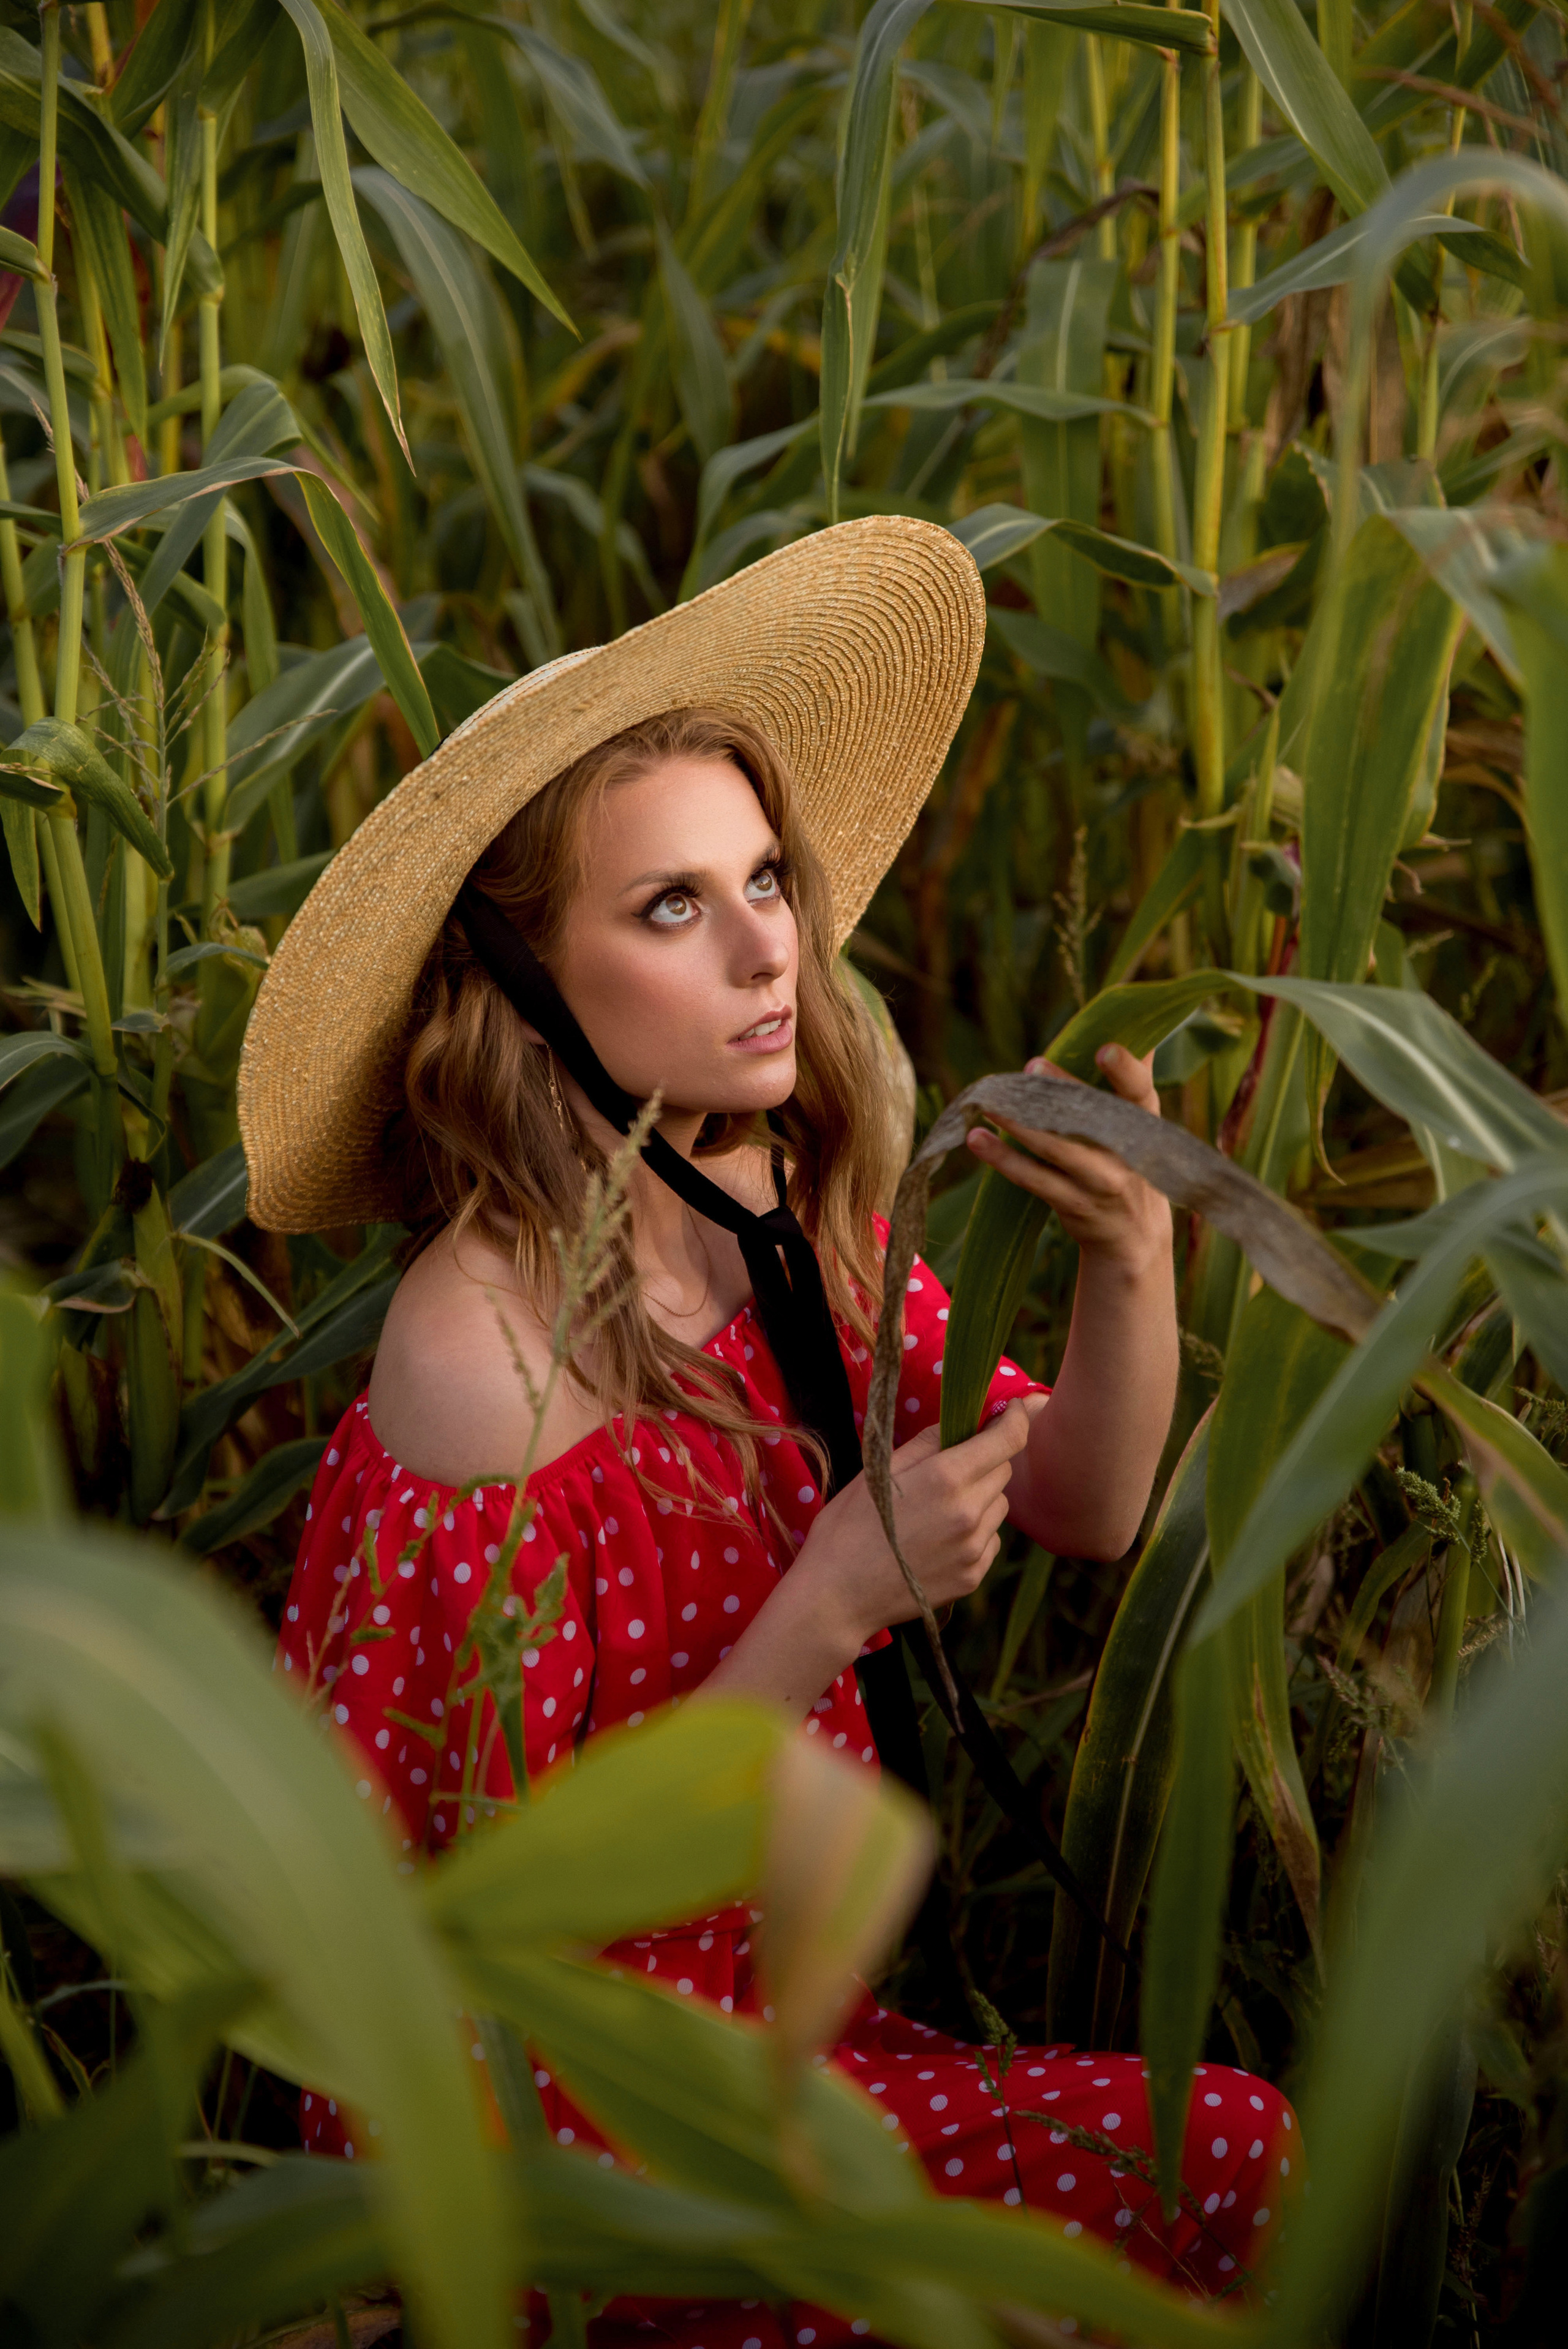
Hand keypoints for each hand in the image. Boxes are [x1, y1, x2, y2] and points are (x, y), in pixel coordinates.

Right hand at [791, 1396, 1046, 1658]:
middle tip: (949, 1468)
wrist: (836, 1596)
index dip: (1016, 1418)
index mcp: (945, 1477)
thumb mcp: (878, 1470)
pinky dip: (975, 1532)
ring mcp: (974, 1549)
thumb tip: (959, 1423)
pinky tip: (939, 1539)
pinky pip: (991, 1540)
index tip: (1013, 1410)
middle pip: (1003, 1471)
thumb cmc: (847, 1526)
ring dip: (981, 1498)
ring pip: (999, 1506)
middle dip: (985, 1460)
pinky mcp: (973, 1577)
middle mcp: (969, 1513)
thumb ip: (926, 1442)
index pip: (1008, 1439)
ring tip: (937, 1510)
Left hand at [964, 1041, 1171, 1272]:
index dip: (1124, 1071)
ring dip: (1018, 1124)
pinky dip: (1003, 1158)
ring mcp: (1099, 1182)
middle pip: (1088, 1118)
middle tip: (1030, 1065)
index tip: (1105, 1049)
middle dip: (1058, 1091)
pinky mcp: (1072, 1204)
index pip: (1139, 1091)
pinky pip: (1032, 1179)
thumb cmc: (1132, 1162)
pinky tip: (976, 1138)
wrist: (1134, 1234)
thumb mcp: (1143, 1122)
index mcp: (1143, 1123)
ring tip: (987, 1101)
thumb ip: (1135, 1077)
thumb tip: (1139, 1029)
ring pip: (1054, 1148)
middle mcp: (1125, 1154)